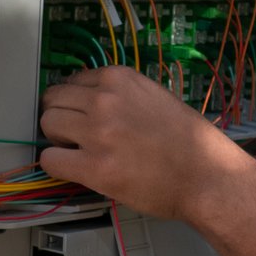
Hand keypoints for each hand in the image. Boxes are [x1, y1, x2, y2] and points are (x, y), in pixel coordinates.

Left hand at [39, 66, 255, 220]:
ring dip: (57, 140)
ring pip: (47, 125)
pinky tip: (75, 170)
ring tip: (78, 153)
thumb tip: (89, 100)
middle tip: (76, 137)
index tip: (82, 117)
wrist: (207, 176)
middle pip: (53, 101)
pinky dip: (57, 165)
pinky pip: (50, 160)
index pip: (72, 81)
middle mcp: (105, 100)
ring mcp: (98, 133)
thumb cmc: (190, 142)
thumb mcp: (155, 97)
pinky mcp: (94, 167)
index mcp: (120, 79)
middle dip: (61, 119)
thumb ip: (121, 95)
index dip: (75, 103)